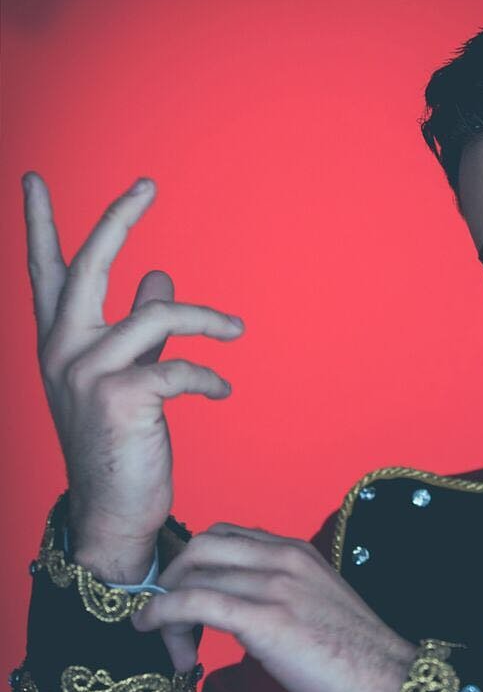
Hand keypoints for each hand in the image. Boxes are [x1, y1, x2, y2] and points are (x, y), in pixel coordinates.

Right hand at [23, 173, 244, 580]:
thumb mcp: (123, 377)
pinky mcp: (121, 398)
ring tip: (236, 328)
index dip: (41, 225)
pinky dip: (208, 375)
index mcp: (60, 344)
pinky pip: (178, 367)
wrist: (112, 512)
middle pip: (88, 267)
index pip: (45, 273)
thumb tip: (159, 277)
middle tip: (146, 184)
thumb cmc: (120, 442)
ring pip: (155, 315)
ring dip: (206, 318)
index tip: (36, 179)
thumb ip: (137, 328)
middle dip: (117, 220)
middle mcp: (62, 351)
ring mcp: (86, 374)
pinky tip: (222, 389)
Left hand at [131, 523, 417, 691]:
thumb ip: (282, 595)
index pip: (227, 535)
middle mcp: (285, 558)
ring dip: (163, 602)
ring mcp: (276, 585)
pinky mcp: (266, 619)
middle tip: (164, 611)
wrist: (392, 683)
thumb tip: (241, 613)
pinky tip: (147, 627)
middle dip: (171, 575)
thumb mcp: (319, 606)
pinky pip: (194, 602)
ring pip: (193, 573)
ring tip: (159, 633)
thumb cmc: (357, 657)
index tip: (181, 593)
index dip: (194, 562)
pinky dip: (160, 611)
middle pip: (202, 545)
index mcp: (298, 552)